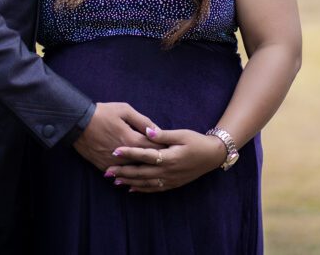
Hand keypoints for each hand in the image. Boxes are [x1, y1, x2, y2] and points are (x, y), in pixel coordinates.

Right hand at [73, 102, 163, 170]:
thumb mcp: (124, 110)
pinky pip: (119, 175)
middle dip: (158, 162)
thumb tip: (157, 130)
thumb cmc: (102, 113)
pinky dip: (128, 177)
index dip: (166, 149)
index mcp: (131, 139)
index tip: (175, 151)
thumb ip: (142, 121)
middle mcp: (124, 155)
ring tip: (157, 175)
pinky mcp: (103, 166)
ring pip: (133, 172)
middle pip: (146, 162)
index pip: (154, 147)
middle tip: (171, 164)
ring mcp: (113, 163)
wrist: (76, 122)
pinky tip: (136, 179)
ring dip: (145, 173)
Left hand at [105, 127, 226, 192]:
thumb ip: (163, 134)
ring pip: (146, 183)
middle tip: (107, 171)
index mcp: (169, 157)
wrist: (213, 156)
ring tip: (115, 181)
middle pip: (141, 173)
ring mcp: (170, 180)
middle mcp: (168, 171)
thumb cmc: (197, 141)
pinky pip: (154, 189)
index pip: (144, 155)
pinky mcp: (173, 184)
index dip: (129, 153)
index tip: (115, 151)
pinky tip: (131, 189)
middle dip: (123, 172)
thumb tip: (147, 131)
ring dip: (129, 182)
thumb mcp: (182, 134)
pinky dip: (141, 189)